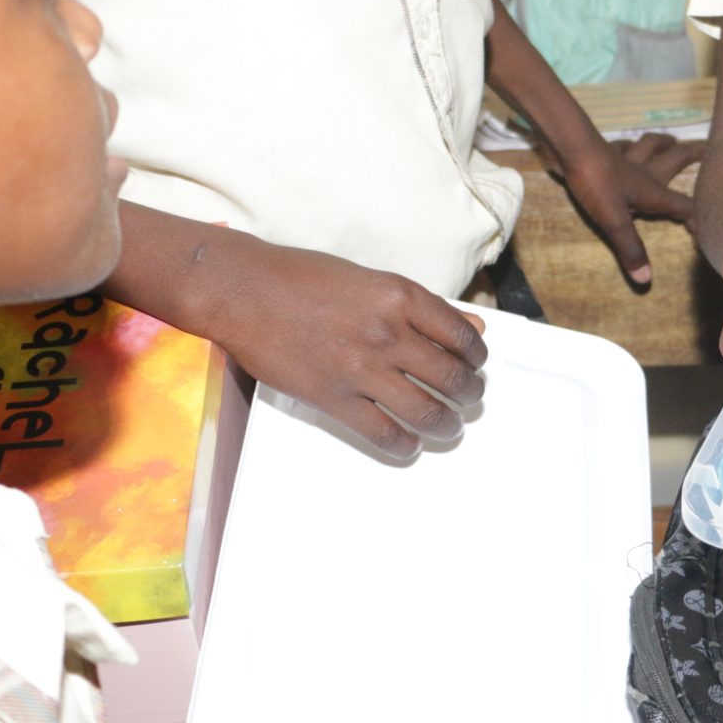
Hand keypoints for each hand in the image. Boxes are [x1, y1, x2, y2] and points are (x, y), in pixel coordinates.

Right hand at [175, 231, 487, 460]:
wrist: (245, 292)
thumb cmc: (302, 278)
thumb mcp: (371, 280)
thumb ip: (422, 307)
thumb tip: (471, 326)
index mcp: (401, 297)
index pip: (462, 336)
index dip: (476, 357)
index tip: (475, 365)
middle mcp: (388, 333)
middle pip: (452, 378)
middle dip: (469, 395)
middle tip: (469, 400)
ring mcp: (361, 368)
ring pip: (426, 411)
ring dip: (446, 425)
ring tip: (447, 427)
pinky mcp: (334, 398)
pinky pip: (383, 433)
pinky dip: (404, 445)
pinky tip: (408, 444)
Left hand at [554, 131, 706, 287]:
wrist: (568, 146)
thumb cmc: (595, 183)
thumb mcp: (614, 220)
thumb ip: (631, 248)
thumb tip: (647, 281)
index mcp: (652, 191)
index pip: (685, 206)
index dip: (699, 217)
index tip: (710, 228)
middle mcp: (644, 172)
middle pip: (676, 158)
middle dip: (694, 155)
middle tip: (710, 149)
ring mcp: (625, 159)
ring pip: (650, 146)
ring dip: (662, 143)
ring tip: (671, 141)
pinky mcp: (605, 152)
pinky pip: (622, 146)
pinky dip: (628, 145)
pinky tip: (626, 145)